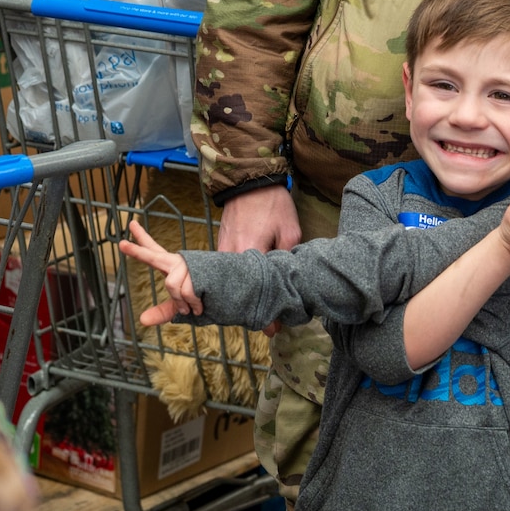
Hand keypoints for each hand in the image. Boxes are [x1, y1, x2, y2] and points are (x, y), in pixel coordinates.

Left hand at [119, 219, 202, 324]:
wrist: (235, 292)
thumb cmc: (206, 297)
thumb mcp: (179, 307)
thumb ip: (162, 312)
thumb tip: (141, 320)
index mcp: (172, 267)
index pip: (153, 251)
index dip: (141, 239)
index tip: (130, 224)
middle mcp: (178, 261)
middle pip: (154, 256)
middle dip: (137, 252)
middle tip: (121, 244)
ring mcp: (189, 264)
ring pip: (172, 285)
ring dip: (182, 302)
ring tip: (194, 307)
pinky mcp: (201, 269)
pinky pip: (187, 290)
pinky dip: (193, 303)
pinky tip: (201, 305)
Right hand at [217, 185, 298, 333]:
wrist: (248, 179)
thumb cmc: (272, 203)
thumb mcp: (290, 230)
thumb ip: (288, 259)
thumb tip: (289, 284)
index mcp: (250, 252)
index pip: (255, 292)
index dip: (264, 315)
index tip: (272, 330)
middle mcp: (230, 256)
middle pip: (237, 292)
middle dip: (250, 308)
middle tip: (267, 321)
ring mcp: (221, 250)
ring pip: (228, 283)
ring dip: (241, 294)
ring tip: (257, 306)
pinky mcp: (219, 245)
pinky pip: (224, 271)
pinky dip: (233, 281)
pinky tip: (245, 287)